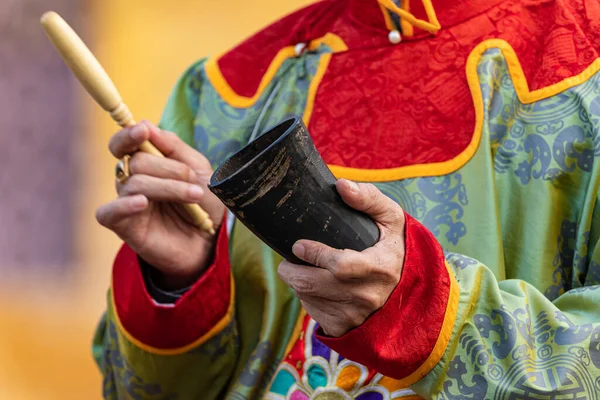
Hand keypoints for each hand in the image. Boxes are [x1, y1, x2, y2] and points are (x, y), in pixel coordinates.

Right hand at [96, 121, 225, 288]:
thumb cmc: (204, 204)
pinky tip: (142, 203)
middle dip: (170, 168)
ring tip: (194, 197)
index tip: (142, 131)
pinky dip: (124, 205)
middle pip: (137, 162)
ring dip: (169, 187)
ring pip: (135, 183)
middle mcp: (131, 181)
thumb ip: (173, 147)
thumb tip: (145, 125)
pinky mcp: (124, 227)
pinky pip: (108, 213)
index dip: (128, 134)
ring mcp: (127, 204)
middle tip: (193, 181)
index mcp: (147, 163)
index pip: (124, 143)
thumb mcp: (198, 169)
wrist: (210, 241)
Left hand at [278, 179, 405, 336]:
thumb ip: (368, 199)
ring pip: (308, 299)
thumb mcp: (391, 219)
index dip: (314, 255)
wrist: (411, 290)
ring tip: (306, 268)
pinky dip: (308, 298)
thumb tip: (342, 185)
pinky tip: (318, 286)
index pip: (340, 266)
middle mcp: (368, 297)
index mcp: (381, 268)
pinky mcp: (344, 328)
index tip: (298, 244)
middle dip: (292, 270)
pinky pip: (313, 313)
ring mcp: (355, 316)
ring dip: (299, 283)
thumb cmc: (396, 248)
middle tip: (290, 256)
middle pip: (313, 285)